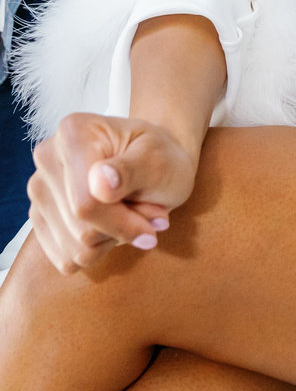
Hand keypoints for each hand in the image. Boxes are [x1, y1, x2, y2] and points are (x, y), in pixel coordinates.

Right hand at [28, 113, 198, 274]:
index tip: (156, 223)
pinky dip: (95, 251)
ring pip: (73, 248)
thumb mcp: (158, 159)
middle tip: (148, 212)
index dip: (123, 222)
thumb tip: (100, 183)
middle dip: (121, 229)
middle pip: (79, 228)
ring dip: (111, 240)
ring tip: (129, 214)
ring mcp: (39, 190)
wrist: (153, 164)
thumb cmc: (160, 158)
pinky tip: (110, 226)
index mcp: (73, 132)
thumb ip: (131, 169)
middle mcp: (47, 159)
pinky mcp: (40, 218)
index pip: (85, 203)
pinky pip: (65, 258)